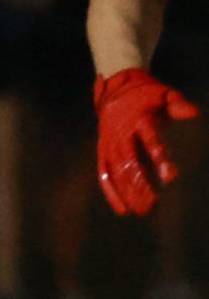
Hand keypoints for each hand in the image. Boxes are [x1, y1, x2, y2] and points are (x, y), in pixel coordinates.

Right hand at [97, 67, 199, 216]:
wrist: (115, 88)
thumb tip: (194, 113)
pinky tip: (123, 209)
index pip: (149, 140)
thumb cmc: (147, 94)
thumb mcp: (165, 94)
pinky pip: (104, 173)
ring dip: (128, 192)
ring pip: (116, 171)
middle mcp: (121, 133)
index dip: (159, 158)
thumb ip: (179, 105)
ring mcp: (109, 143)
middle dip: (139, 184)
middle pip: (129, 161)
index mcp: (138, 118)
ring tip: (143, 211)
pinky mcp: (103, 151)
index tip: (171, 177)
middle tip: (153, 204)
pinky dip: (111, 192)